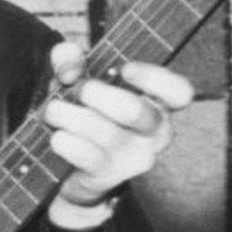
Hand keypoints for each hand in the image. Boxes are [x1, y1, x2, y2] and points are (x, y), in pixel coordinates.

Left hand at [44, 42, 193, 209]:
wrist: (72, 166)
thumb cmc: (86, 111)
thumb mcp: (78, 79)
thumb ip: (72, 60)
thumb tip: (66, 55)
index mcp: (159, 103)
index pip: (179, 92)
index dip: (154, 79)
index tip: (124, 69)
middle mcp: (155, 132)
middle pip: (134, 111)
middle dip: (98, 94)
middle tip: (78, 89)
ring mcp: (135, 157)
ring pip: (103, 131)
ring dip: (69, 115)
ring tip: (53, 111)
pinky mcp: (110, 175)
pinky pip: (86, 155)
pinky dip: (64, 141)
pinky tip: (57, 136)